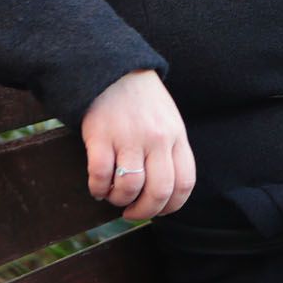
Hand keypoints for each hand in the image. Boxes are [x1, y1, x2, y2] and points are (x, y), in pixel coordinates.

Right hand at [81, 69, 195, 219]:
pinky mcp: (101, 136)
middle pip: (159, 191)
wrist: (114, 70)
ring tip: (113, 195)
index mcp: (177, 137)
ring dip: (119, 200)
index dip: (172, 206)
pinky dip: (98, 188)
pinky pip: (101, 175)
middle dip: (145, 211)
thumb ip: (171, 152)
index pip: (185, 183)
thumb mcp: (169, 123)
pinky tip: (98, 186)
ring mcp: (129, 137)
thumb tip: (166, 194)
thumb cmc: (143, 102)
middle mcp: (157, 139)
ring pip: (130, 187)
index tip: (158, 210)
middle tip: (132, 212)